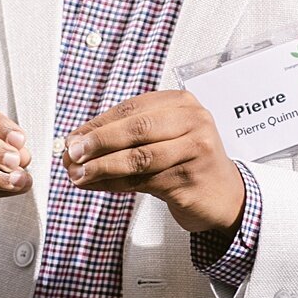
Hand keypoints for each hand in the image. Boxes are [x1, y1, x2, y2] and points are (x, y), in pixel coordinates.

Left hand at [63, 91, 244, 233]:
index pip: (131, 109)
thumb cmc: (188, 162)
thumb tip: (77, 141)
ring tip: (78, 174)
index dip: (97, 124)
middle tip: (72, 153)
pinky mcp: (190, 178)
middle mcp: (192, 121)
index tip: (73, 138)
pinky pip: (143, 181)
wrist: (225, 195)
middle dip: (98, 142)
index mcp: (181, 103)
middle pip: (135, 129)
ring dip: (102, 167)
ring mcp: (195, 149)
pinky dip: (114, 184)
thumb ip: (126, 135)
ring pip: (138, 158)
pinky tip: (97, 185)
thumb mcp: (163, 137)